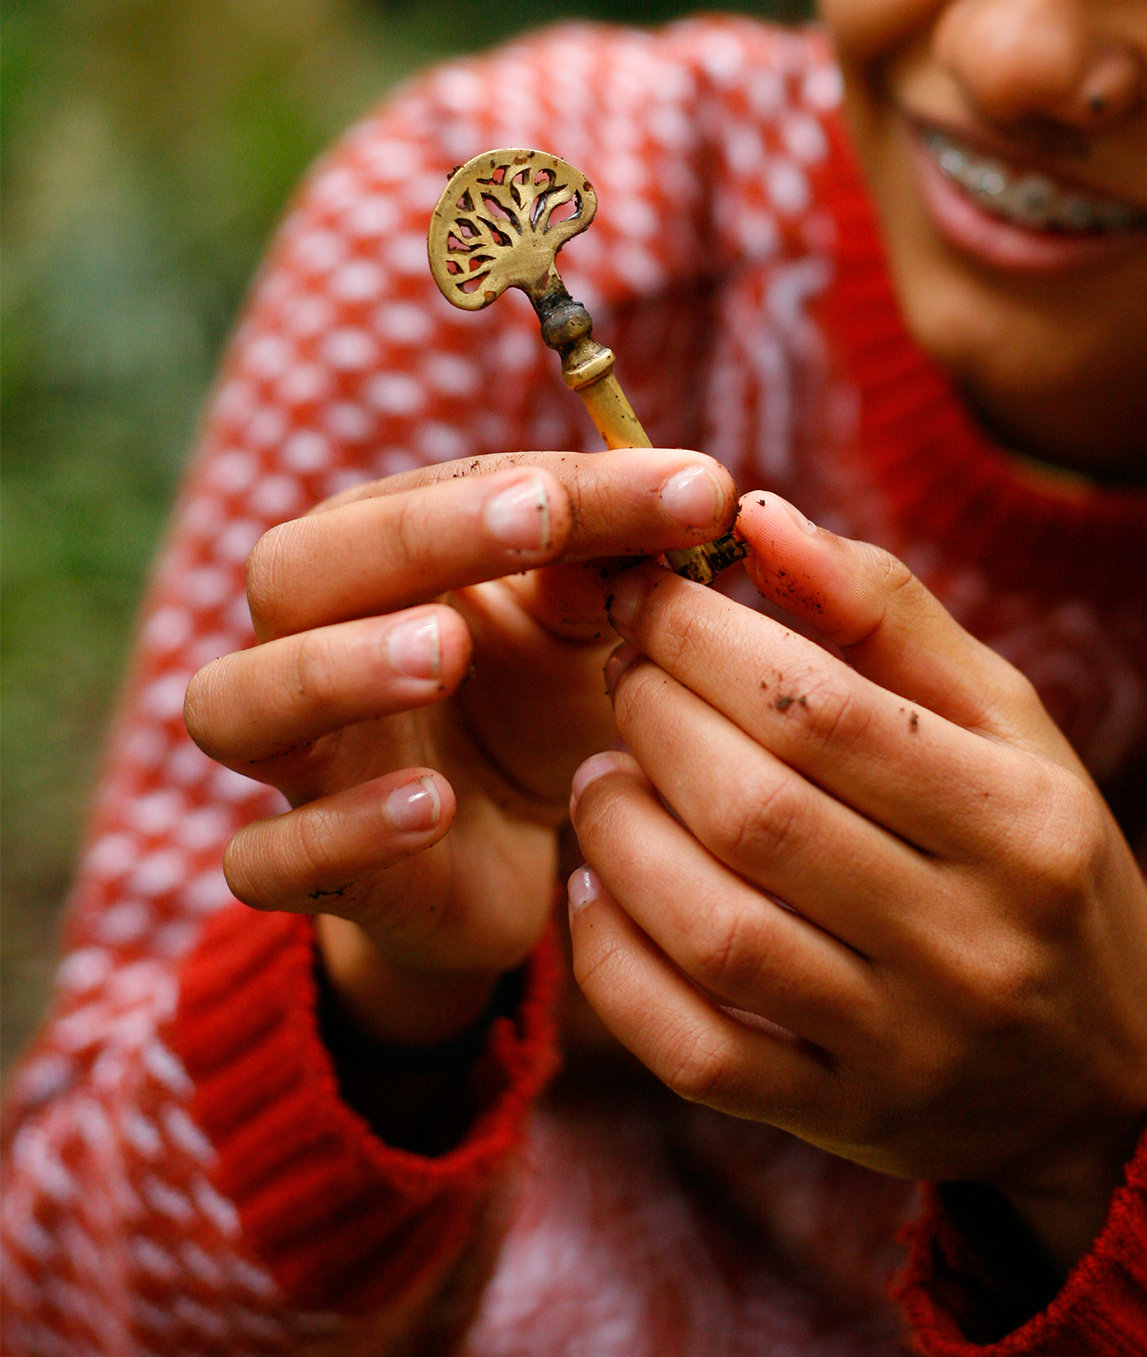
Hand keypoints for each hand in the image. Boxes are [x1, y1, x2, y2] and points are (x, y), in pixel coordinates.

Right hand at [183, 448, 734, 1044]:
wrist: (511, 857)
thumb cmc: (540, 700)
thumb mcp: (594, 625)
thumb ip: (622, 561)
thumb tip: (700, 492)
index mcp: (373, 556)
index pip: (428, 493)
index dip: (547, 483)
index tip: (681, 487)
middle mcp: (304, 642)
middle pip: (292, 571)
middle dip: (411, 539)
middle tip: (536, 523)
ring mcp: (295, 760)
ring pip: (235, 703)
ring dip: (333, 670)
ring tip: (445, 652)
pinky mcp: (302, 873)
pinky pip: (267, 856)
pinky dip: (341, 831)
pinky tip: (435, 808)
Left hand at [566, 493, 1146, 1268]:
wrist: (1108, 1069)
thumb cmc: (1034, 847)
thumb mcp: (1001, 715)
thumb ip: (882, 609)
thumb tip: (757, 516)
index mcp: (1023, 820)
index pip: (824, 710)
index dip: (706, 640)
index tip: (650, 595)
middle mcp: (974, 941)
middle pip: (758, 813)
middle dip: (655, 720)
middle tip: (623, 674)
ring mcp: (905, 1046)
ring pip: (716, 932)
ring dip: (622, 833)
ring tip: (603, 773)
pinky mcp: (840, 1119)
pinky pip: (695, 1050)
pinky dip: (616, 962)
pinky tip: (598, 888)